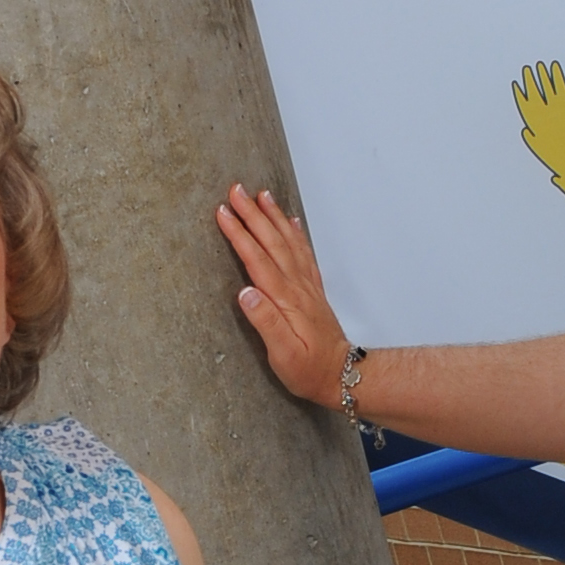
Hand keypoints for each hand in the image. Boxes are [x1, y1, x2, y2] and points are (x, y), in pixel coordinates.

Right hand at [217, 182, 351, 407]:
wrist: (341, 375)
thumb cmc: (308, 370)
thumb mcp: (282, 354)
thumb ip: (265, 322)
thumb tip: (246, 293)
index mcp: (284, 299)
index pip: (257, 259)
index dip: (239, 234)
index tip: (223, 212)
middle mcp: (297, 286)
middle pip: (272, 242)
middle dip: (252, 214)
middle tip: (236, 189)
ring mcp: (306, 286)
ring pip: (288, 242)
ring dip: (273, 216)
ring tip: (261, 195)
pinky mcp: (312, 290)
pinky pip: (303, 253)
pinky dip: (295, 233)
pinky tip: (290, 221)